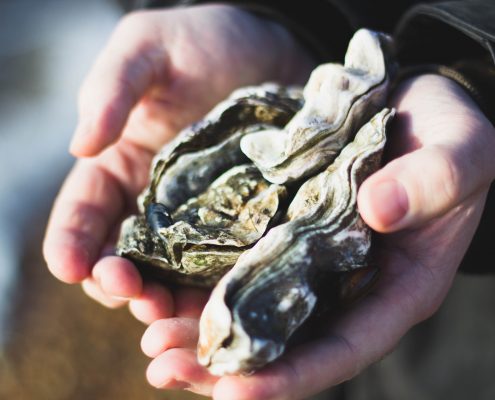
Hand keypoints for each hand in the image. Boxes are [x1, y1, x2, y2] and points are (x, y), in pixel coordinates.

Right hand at [42, 4, 313, 319]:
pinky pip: (223, 267)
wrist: (270, 49)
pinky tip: (221, 302)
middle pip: (125, 258)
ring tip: (170, 312)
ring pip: (171, 276)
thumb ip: (111, 90)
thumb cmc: (204, 42)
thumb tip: (80, 146)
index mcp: (121, 168)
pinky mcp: (242, 225)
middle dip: (120, 283)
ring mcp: (200, 220)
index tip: (69, 266)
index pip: (84, 214)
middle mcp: (155, 204)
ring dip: (165, 301)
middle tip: (132, 293)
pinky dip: (215, 291)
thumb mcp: (149, 49)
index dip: (71, 243)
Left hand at [141, 74, 494, 398]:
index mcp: (397, 287)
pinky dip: (205, 274)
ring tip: (149, 334)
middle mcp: (347, 283)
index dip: (290, 376)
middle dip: (226, 361)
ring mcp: (311, 256)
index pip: (342, 348)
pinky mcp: (285, 225)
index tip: (232, 392)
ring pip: (254, 305)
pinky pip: (242, 258)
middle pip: (285, 340)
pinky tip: (164, 277)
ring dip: (202, 324)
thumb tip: (378, 210)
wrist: (413, 107)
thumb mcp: (462, 152)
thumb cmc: (450, 135)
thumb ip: (434, 182)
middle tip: (163, 367)